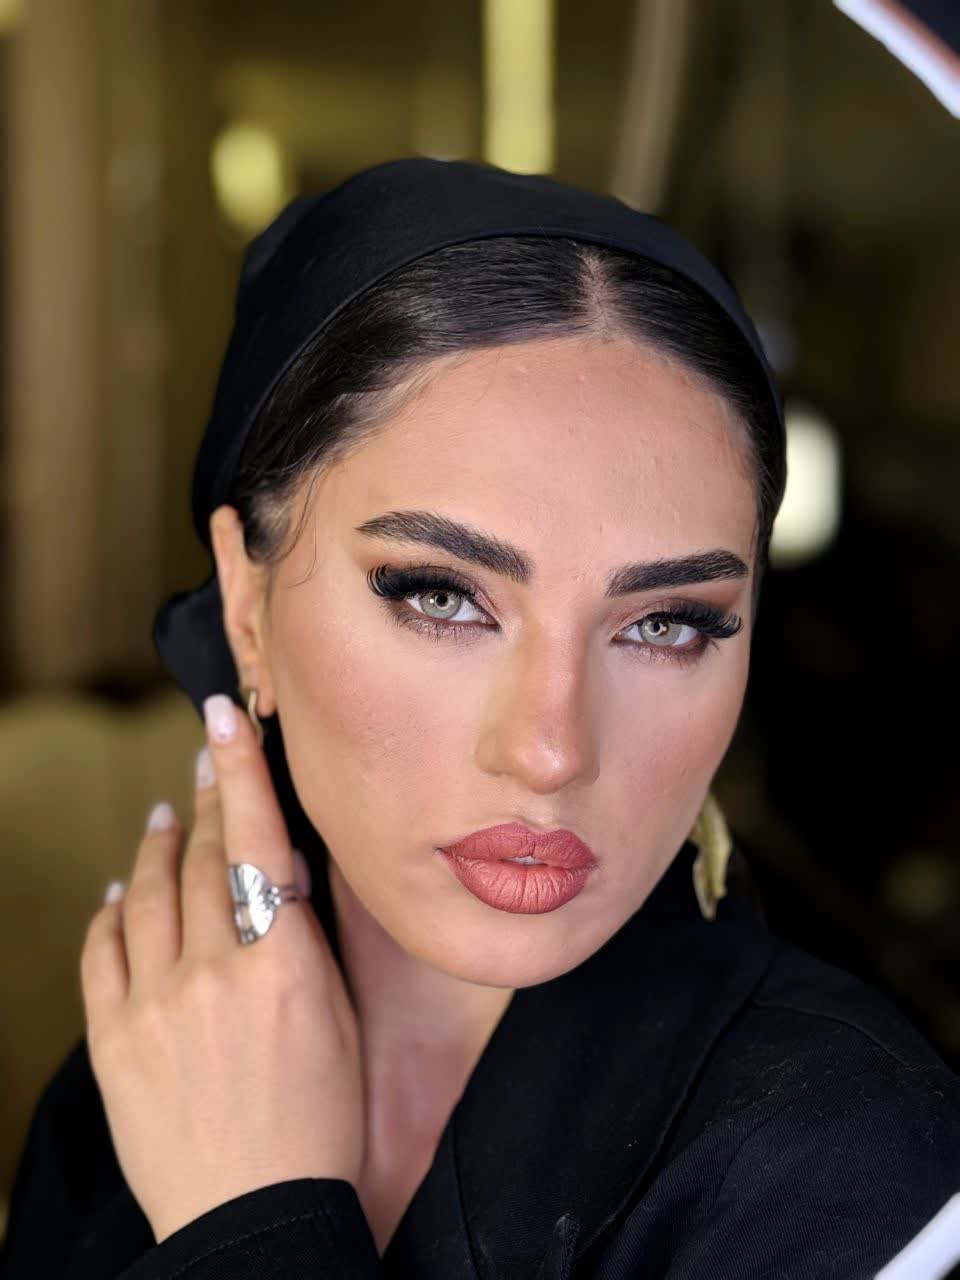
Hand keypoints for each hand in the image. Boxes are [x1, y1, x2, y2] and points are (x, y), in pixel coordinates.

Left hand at [80, 693, 364, 1243]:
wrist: (252, 1215)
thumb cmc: (317, 1120)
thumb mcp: (336, 1017)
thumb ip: (303, 938)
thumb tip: (279, 869)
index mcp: (282, 964)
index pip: (255, 840)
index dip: (238, 770)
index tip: (222, 717)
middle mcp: (213, 972)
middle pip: (200, 858)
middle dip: (203, 798)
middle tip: (203, 758)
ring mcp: (154, 1004)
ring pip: (148, 893)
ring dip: (157, 844)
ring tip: (164, 813)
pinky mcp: (113, 1040)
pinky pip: (103, 952)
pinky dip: (111, 911)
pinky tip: (119, 890)